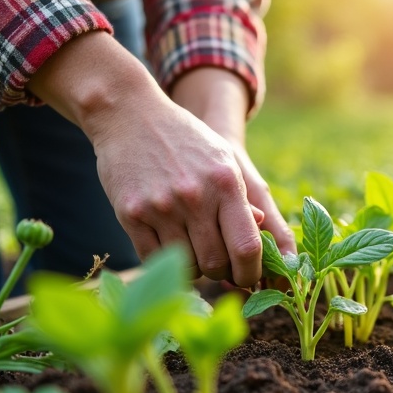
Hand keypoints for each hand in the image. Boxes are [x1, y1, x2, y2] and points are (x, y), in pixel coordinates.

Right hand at [27, 32, 263, 285]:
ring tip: (195, 250)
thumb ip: (243, 198)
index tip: (248, 277)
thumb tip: (262, 235)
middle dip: (222, 271)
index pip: (247, 247)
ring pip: (187, 266)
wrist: (130, 115)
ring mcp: (160, 207)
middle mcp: (195, 197)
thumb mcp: (222, 159)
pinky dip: (166, 260)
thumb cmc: (185, 141)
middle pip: (216, 264)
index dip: (251, 272)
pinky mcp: (131, 214)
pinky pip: (154, 258)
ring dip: (195, 268)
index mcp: (225, 183)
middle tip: (219, 263)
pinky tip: (170, 244)